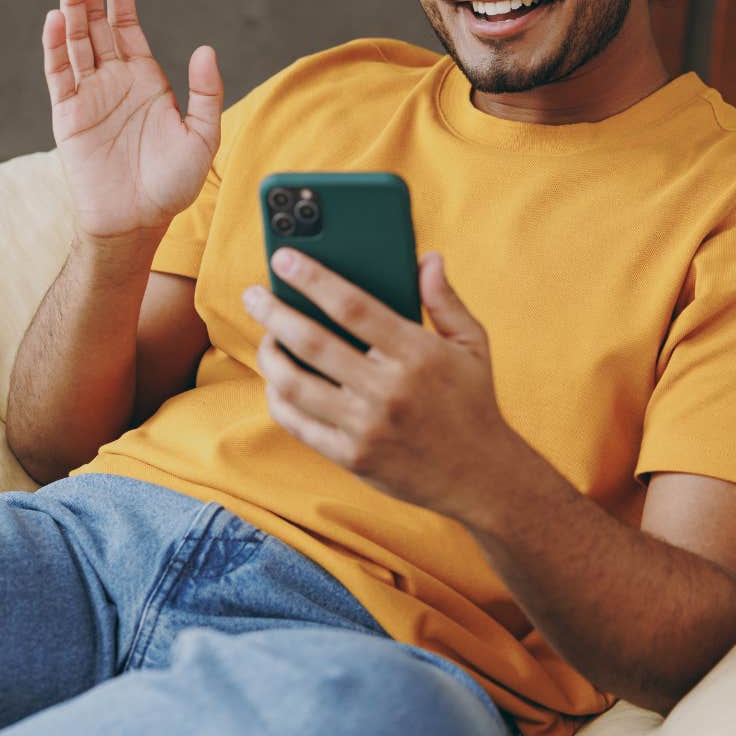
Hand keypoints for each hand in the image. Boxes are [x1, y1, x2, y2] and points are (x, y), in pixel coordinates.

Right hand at [42, 0, 223, 244]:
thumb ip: (206, 94)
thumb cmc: (171, 185)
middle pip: (95, 22)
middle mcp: (111, 79)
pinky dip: (55, 47)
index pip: (126, 24)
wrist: (136, 222)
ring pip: (74, 40)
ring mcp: (87, 95)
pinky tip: (55, 20)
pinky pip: (59, 75)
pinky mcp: (67, 115)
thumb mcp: (202, 137)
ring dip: (71, 5)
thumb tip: (204, 50)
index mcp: (143, 78)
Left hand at [241, 248, 514, 516]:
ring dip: (270, 357)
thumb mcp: (472, 345)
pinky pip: (298, 425)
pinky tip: (277, 381)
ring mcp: (367, 427)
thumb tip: (427, 258)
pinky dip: (278, 399)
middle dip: (274, 314)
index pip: (353, 307)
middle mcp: (388, 390)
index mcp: (417, 354)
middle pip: (313, 343)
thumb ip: (444, 301)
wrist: (482, 477)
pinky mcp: (352, 457)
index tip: (284, 260)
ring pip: (295, 385)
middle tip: (253, 295)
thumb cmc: (472, 402)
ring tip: (266, 337)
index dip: (313, 280)